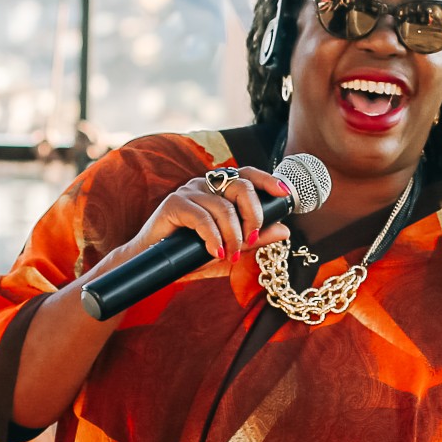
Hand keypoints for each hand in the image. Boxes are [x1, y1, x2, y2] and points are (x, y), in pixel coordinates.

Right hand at [109, 166, 292, 269]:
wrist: (157, 267)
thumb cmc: (192, 255)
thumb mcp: (231, 248)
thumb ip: (256, 239)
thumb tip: (285, 231)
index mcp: (220, 189)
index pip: (247, 174)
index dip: (267, 180)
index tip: (284, 193)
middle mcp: (205, 184)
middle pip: (240, 186)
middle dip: (253, 215)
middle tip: (252, 240)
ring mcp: (189, 191)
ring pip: (223, 207)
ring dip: (233, 235)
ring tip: (232, 255)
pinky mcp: (174, 203)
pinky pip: (202, 218)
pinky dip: (214, 237)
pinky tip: (217, 253)